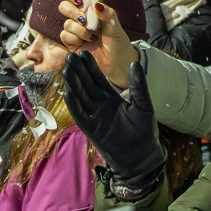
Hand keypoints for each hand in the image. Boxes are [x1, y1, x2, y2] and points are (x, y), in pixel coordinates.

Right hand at [58, 0, 137, 85]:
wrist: (116, 63)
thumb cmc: (118, 42)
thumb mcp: (115, 26)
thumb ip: (108, 14)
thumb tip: (97, 4)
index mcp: (91, 11)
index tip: (80, 0)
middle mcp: (81, 19)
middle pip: (64, 7)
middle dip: (72, 11)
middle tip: (83, 18)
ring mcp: (75, 31)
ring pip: (66, 23)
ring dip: (78, 29)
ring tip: (91, 36)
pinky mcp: (71, 44)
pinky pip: (65, 36)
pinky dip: (75, 38)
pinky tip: (85, 42)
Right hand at [62, 52, 164, 196]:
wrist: (142, 157)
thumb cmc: (144, 130)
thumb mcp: (143, 105)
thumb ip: (138, 86)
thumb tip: (134, 63)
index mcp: (112, 97)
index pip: (98, 79)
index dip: (90, 67)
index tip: (83, 53)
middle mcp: (100, 105)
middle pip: (86, 86)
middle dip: (78, 72)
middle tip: (70, 57)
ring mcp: (95, 117)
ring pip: (81, 98)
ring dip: (73, 85)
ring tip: (66, 71)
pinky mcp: (91, 130)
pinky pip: (80, 116)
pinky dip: (74, 106)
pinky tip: (68, 94)